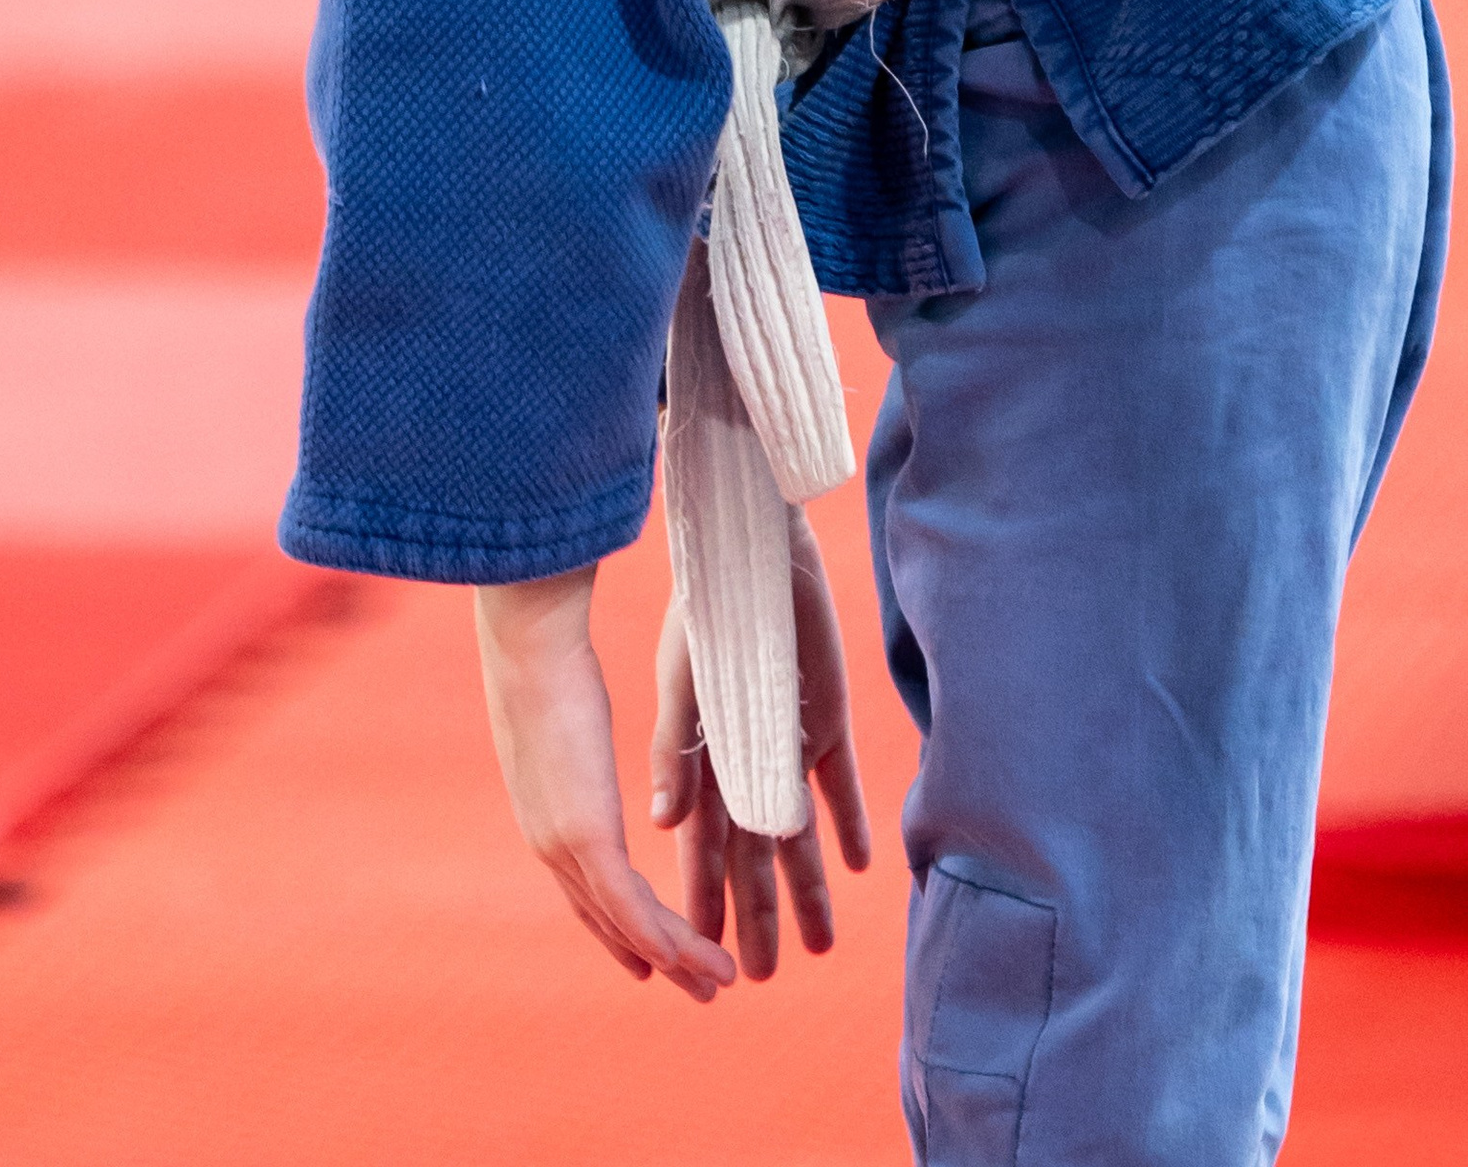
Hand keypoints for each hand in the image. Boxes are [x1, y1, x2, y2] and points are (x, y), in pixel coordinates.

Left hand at [473, 568, 736, 1000]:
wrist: (530, 640)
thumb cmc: (551, 655)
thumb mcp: (571, 709)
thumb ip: (587, 741)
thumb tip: (593, 731)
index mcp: (547, 812)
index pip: (588, 888)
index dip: (622, 928)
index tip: (652, 959)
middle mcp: (549, 840)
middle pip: (607, 919)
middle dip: (655, 957)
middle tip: (697, 987)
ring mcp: (564, 843)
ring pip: (625, 923)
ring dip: (675, 958)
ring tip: (718, 982)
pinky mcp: (585, 836)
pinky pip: (631, 907)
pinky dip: (666, 941)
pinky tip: (698, 959)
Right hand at [648, 515, 871, 977]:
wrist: (757, 548)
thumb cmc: (708, 612)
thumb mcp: (686, 683)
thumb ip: (677, 750)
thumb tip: (663, 824)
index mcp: (702, 757)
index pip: (704, 846)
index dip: (704, 899)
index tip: (703, 955)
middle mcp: (744, 761)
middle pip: (753, 855)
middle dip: (757, 915)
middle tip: (765, 977)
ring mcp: (787, 744)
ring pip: (800, 835)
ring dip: (810, 887)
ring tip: (820, 948)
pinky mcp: (827, 720)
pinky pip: (842, 785)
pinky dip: (850, 825)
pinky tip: (860, 867)